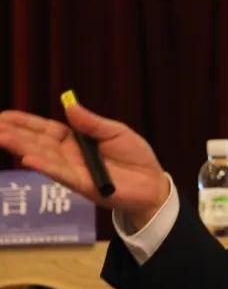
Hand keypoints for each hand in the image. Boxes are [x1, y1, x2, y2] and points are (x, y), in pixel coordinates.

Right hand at [0, 98, 169, 229]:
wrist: (152, 184)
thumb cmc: (134, 156)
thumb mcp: (115, 132)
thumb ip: (91, 122)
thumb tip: (69, 104)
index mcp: (76, 139)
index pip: (45, 129)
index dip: (24, 122)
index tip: (3, 116)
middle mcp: (69, 155)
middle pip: (37, 142)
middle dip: (14, 133)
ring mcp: (73, 170)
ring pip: (43, 157)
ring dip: (21, 147)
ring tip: (1, 137)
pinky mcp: (83, 184)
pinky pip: (61, 174)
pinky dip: (45, 166)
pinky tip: (27, 159)